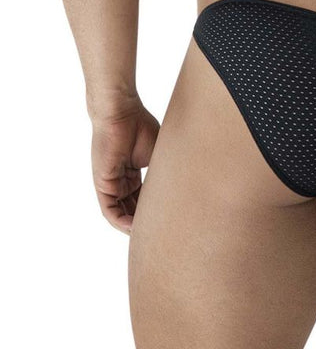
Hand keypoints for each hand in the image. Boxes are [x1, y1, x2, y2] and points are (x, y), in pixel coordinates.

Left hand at [90, 97, 159, 233]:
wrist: (122, 114)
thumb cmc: (140, 127)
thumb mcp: (158, 155)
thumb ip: (163, 174)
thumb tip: (179, 192)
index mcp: (133, 172)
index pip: (143, 198)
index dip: (154, 209)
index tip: (167, 218)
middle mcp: (121, 180)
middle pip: (133, 207)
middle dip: (145, 221)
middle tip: (160, 231)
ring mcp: (111, 183)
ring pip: (122, 212)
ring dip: (134, 225)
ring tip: (150, 234)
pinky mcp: (102, 184)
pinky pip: (110, 210)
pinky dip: (121, 222)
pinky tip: (133, 229)